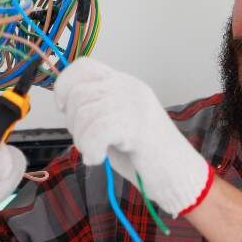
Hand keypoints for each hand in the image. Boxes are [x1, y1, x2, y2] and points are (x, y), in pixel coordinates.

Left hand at [54, 58, 212, 217]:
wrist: (178, 175)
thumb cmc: (145, 155)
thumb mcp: (116, 122)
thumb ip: (96, 108)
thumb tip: (66, 105)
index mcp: (123, 84)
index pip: (84, 66)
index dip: (65, 85)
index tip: (63, 108)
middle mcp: (129, 88)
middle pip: (79, 93)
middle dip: (72, 122)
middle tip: (87, 141)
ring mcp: (134, 105)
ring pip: (85, 113)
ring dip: (82, 139)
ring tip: (95, 152)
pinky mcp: (137, 125)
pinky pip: (96, 131)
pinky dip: (90, 150)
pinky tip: (98, 159)